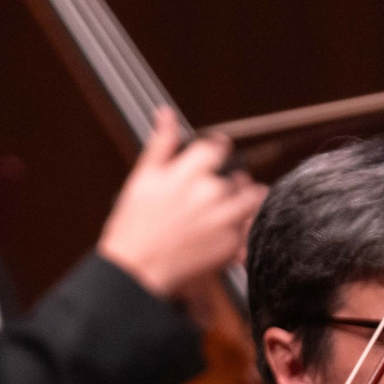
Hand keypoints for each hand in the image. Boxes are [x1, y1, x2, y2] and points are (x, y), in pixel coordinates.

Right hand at [96, 110, 263, 297]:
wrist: (136, 270)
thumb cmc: (133, 225)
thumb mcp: (142, 179)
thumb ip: (161, 144)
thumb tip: (165, 113)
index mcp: (191, 171)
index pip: (219, 148)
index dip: (217, 152)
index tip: (213, 159)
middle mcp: (212, 191)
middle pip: (238, 175)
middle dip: (228, 182)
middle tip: (208, 197)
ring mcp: (224, 218)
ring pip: (251, 199)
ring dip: (242, 202)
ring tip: (221, 214)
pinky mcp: (231, 244)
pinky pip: (246, 229)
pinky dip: (237, 230)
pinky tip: (216, 235)